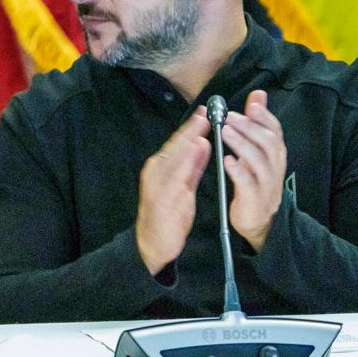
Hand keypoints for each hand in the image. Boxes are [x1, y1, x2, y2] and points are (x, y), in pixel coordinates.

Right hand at [136, 107, 212, 274]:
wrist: (153, 243)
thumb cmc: (168, 215)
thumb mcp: (182, 188)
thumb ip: (191, 166)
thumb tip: (202, 144)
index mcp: (159, 169)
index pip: (176, 144)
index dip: (189, 128)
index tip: (202, 113)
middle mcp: (156, 172)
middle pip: (175, 146)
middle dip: (190, 129)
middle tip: (205, 112)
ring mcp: (158, 184)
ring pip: (175, 157)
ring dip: (188, 139)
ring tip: (202, 125)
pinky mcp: (164, 197)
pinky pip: (178, 175)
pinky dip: (188, 160)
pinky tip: (197, 149)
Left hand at [222, 89, 286, 251]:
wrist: (258, 221)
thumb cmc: (254, 181)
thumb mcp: (257, 152)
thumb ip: (256, 124)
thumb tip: (258, 95)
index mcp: (275, 155)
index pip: (275, 131)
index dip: (265, 116)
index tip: (253, 103)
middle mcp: (275, 167)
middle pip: (267, 143)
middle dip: (249, 128)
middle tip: (229, 116)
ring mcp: (267, 184)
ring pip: (259, 162)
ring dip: (241, 144)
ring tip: (225, 131)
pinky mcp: (255, 200)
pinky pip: (248, 184)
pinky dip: (239, 171)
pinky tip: (227, 160)